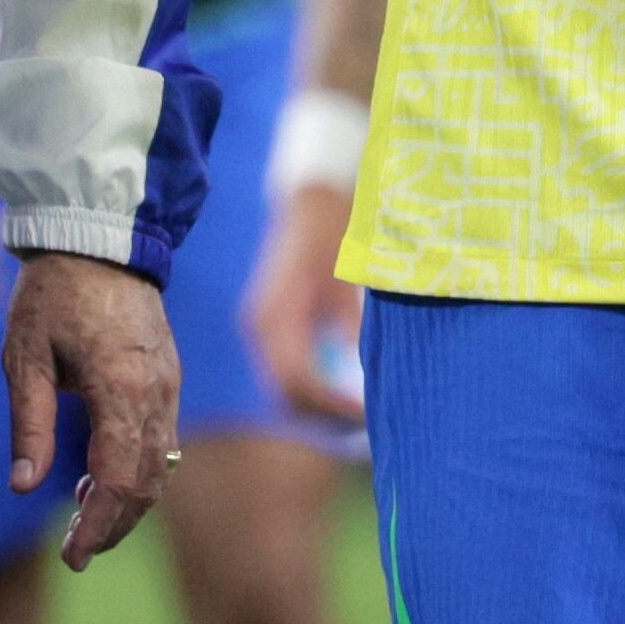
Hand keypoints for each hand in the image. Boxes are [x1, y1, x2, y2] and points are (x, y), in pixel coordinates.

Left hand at [2, 251, 180, 571]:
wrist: (99, 238)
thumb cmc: (52, 294)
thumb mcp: (24, 358)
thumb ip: (29, 425)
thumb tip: (23, 487)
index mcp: (120, 388)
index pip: (116, 479)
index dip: (98, 526)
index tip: (73, 557)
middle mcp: (157, 393)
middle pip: (145, 484)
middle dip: (114, 525)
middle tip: (76, 552)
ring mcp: (170, 385)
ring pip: (160, 467)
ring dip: (126, 500)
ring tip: (83, 516)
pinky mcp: (170, 377)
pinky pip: (163, 440)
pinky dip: (137, 470)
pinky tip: (98, 474)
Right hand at [242, 180, 363, 426]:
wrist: (311, 202)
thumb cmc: (335, 234)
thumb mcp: (349, 281)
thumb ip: (351, 326)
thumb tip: (359, 371)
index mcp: (276, 315)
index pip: (298, 379)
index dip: (331, 403)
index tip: (364, 413)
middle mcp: (260, 326)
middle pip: (285, 390)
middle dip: (323, 412)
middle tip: (364, 420)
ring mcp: (260, 327)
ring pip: (282, 384)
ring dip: (315, 403)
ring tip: (355, 408)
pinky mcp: (268, 325)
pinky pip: (284, 368)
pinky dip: (309, 384)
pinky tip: (340, 386)